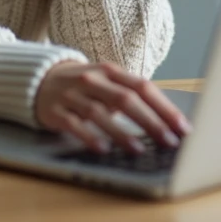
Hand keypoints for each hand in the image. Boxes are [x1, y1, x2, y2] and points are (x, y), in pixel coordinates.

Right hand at [34, 60, 191, 152]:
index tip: (182, 127)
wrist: (38, 79)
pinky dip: (89, 136)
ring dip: (120, 132)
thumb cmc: (83, 86)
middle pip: (125, 99)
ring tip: (138, 150)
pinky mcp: (55, 110)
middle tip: (168, 142)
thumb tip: (165, 120)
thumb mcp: (106, 83)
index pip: (142, 87)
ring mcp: (72, 94)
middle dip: (150, 121)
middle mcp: (92, 80)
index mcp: (110, 71)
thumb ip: (130, 95)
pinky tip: (102, 149)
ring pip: (99, 112)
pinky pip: (74, 124)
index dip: (164, 107)